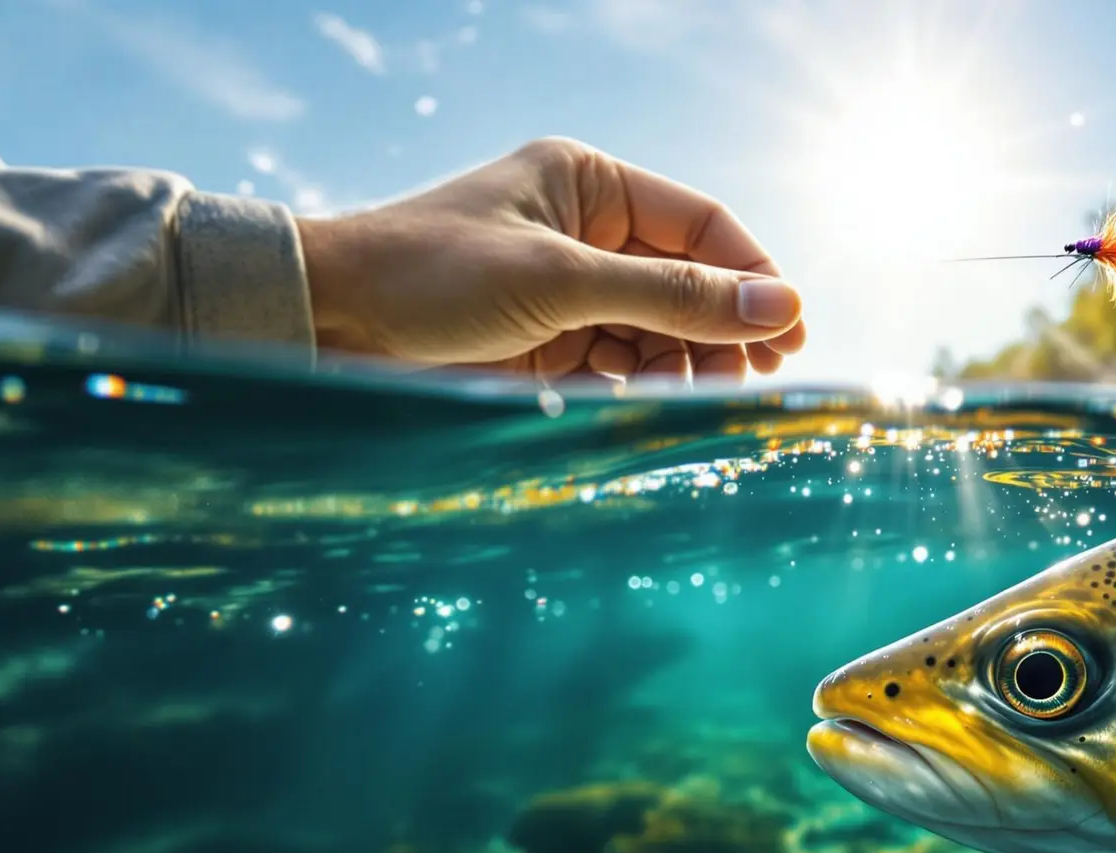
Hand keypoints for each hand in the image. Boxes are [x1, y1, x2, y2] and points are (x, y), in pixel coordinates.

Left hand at [294, 136, 804, 381]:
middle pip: (690, 282)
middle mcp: (586, 229)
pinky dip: (643, 387)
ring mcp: (568, 288)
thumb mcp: (561, 281)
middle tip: (753, 383)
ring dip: (685, 365)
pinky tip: (649, 407)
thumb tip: (780, 308)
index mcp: (590, 183)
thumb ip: (673, 297)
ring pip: (660, 330)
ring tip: (699, 400)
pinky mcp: (547, 341)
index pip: (703, 226)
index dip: (754, 278)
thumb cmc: (428, 276)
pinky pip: (621, 363)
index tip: (792, 336)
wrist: (324, 326)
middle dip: (722, 331)